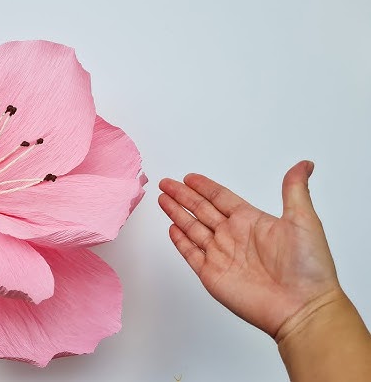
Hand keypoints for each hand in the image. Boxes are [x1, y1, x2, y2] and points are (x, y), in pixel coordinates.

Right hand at [158, 161, 340, 336]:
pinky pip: (191, 253)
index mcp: (251, 221)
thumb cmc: (309, 267)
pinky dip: (180, 241)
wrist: (301, 307)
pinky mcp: (212, 275)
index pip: (221, 198)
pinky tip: (172, 228)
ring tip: (163, 199)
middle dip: (182, 196)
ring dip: (177, 213)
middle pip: (201, 210)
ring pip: (192, 228)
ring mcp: (221, 255)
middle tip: (166, 184)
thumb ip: (295, 190)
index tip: (189, 178)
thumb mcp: (304, 220)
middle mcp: (233, 236)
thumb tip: (304, 165)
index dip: (204, 187)